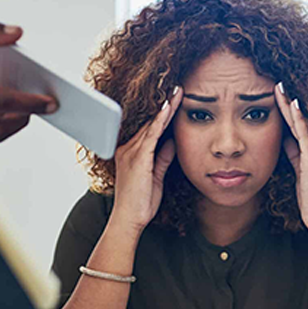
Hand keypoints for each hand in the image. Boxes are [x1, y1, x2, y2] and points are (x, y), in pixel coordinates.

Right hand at [109, 87, 182, 233]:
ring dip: (166, 108)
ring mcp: (131, 152)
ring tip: (178, 92)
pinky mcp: (137, 158)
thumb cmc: (140, 203)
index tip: (175, 100)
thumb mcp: (156, 177)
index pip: (150, 128)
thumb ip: (162, 158)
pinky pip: (151, 135)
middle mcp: (128, 149)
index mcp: (131, 153)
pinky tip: (169, 108)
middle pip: (150, 122)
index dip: (163, 114)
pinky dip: (160, 120)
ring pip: (151, 125)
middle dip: (165, 105)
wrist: (128, 219)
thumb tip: (172, 142)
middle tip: (179, 88)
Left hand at [274, 83, 307, 233]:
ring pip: (303, 124)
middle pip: (304, 121)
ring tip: (278, 88)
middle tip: (277, 84)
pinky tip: (292, 105)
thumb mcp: (302, 173)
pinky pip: (305, 135)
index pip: (305, 127)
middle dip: (290, 103)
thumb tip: (285, 140)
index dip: (292, 112)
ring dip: (290, 105)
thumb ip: (296, 155)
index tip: (281, 97)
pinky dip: (298, 119)